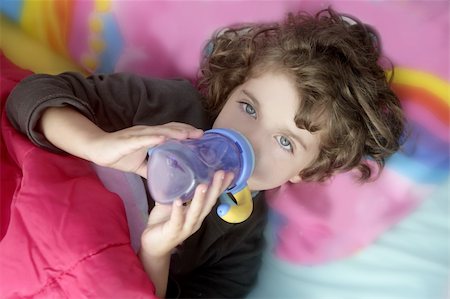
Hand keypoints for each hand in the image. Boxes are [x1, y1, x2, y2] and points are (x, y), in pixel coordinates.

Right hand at [88, 122, 202, 176]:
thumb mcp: (139, 165)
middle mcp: (147, 132)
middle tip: (201, 134)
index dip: (186, 133)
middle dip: (186, 131)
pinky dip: (153, 138)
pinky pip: (142, 139)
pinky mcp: (128, 141)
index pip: (172, 132)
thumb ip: (151, 169)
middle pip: (170, 129)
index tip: (200, 137)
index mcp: (151, 137)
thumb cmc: (118, 154)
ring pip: (159, 132)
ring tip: (188, 135)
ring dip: (174, 133)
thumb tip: (164, 179)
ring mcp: (138, 136)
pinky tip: (163, 139)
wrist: (97, 149)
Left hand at [140, 170, 234, 257]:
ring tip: (204, 185)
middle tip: (221, 173)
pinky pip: (177, 221)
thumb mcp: (170, 203)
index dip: (220, 186)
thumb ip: (175, 190)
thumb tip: (175, 170)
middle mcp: (195, 220)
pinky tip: (179, 201)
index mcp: (197, 212)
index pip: (211, 197)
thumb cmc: (163, 223)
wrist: (152, 245)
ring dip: (200, 199)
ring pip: (195, 212)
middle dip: (215, 188)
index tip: (229, 173)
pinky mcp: (173, 232)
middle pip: (208, 203)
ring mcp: (185, 227)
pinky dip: (178, 211)